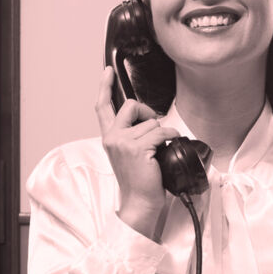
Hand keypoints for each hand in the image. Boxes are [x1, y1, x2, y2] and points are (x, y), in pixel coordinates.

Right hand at [95, 67, 178, 238]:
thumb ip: (130, 135)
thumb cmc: (139, 181)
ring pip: (151, 122)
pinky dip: (170, 138)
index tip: (107, 71)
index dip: (105, 86)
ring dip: (161, 134)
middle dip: (147, 112)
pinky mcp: (138, 148)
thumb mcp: (127, 154)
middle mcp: (113, 137)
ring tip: (157, 152)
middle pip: (131, 105)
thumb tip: (148, 120)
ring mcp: (124, 142)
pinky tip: (167, 150)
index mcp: (109, 138)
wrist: (140, 202)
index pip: (102, 107)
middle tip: (153, 131)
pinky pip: (162, 132)